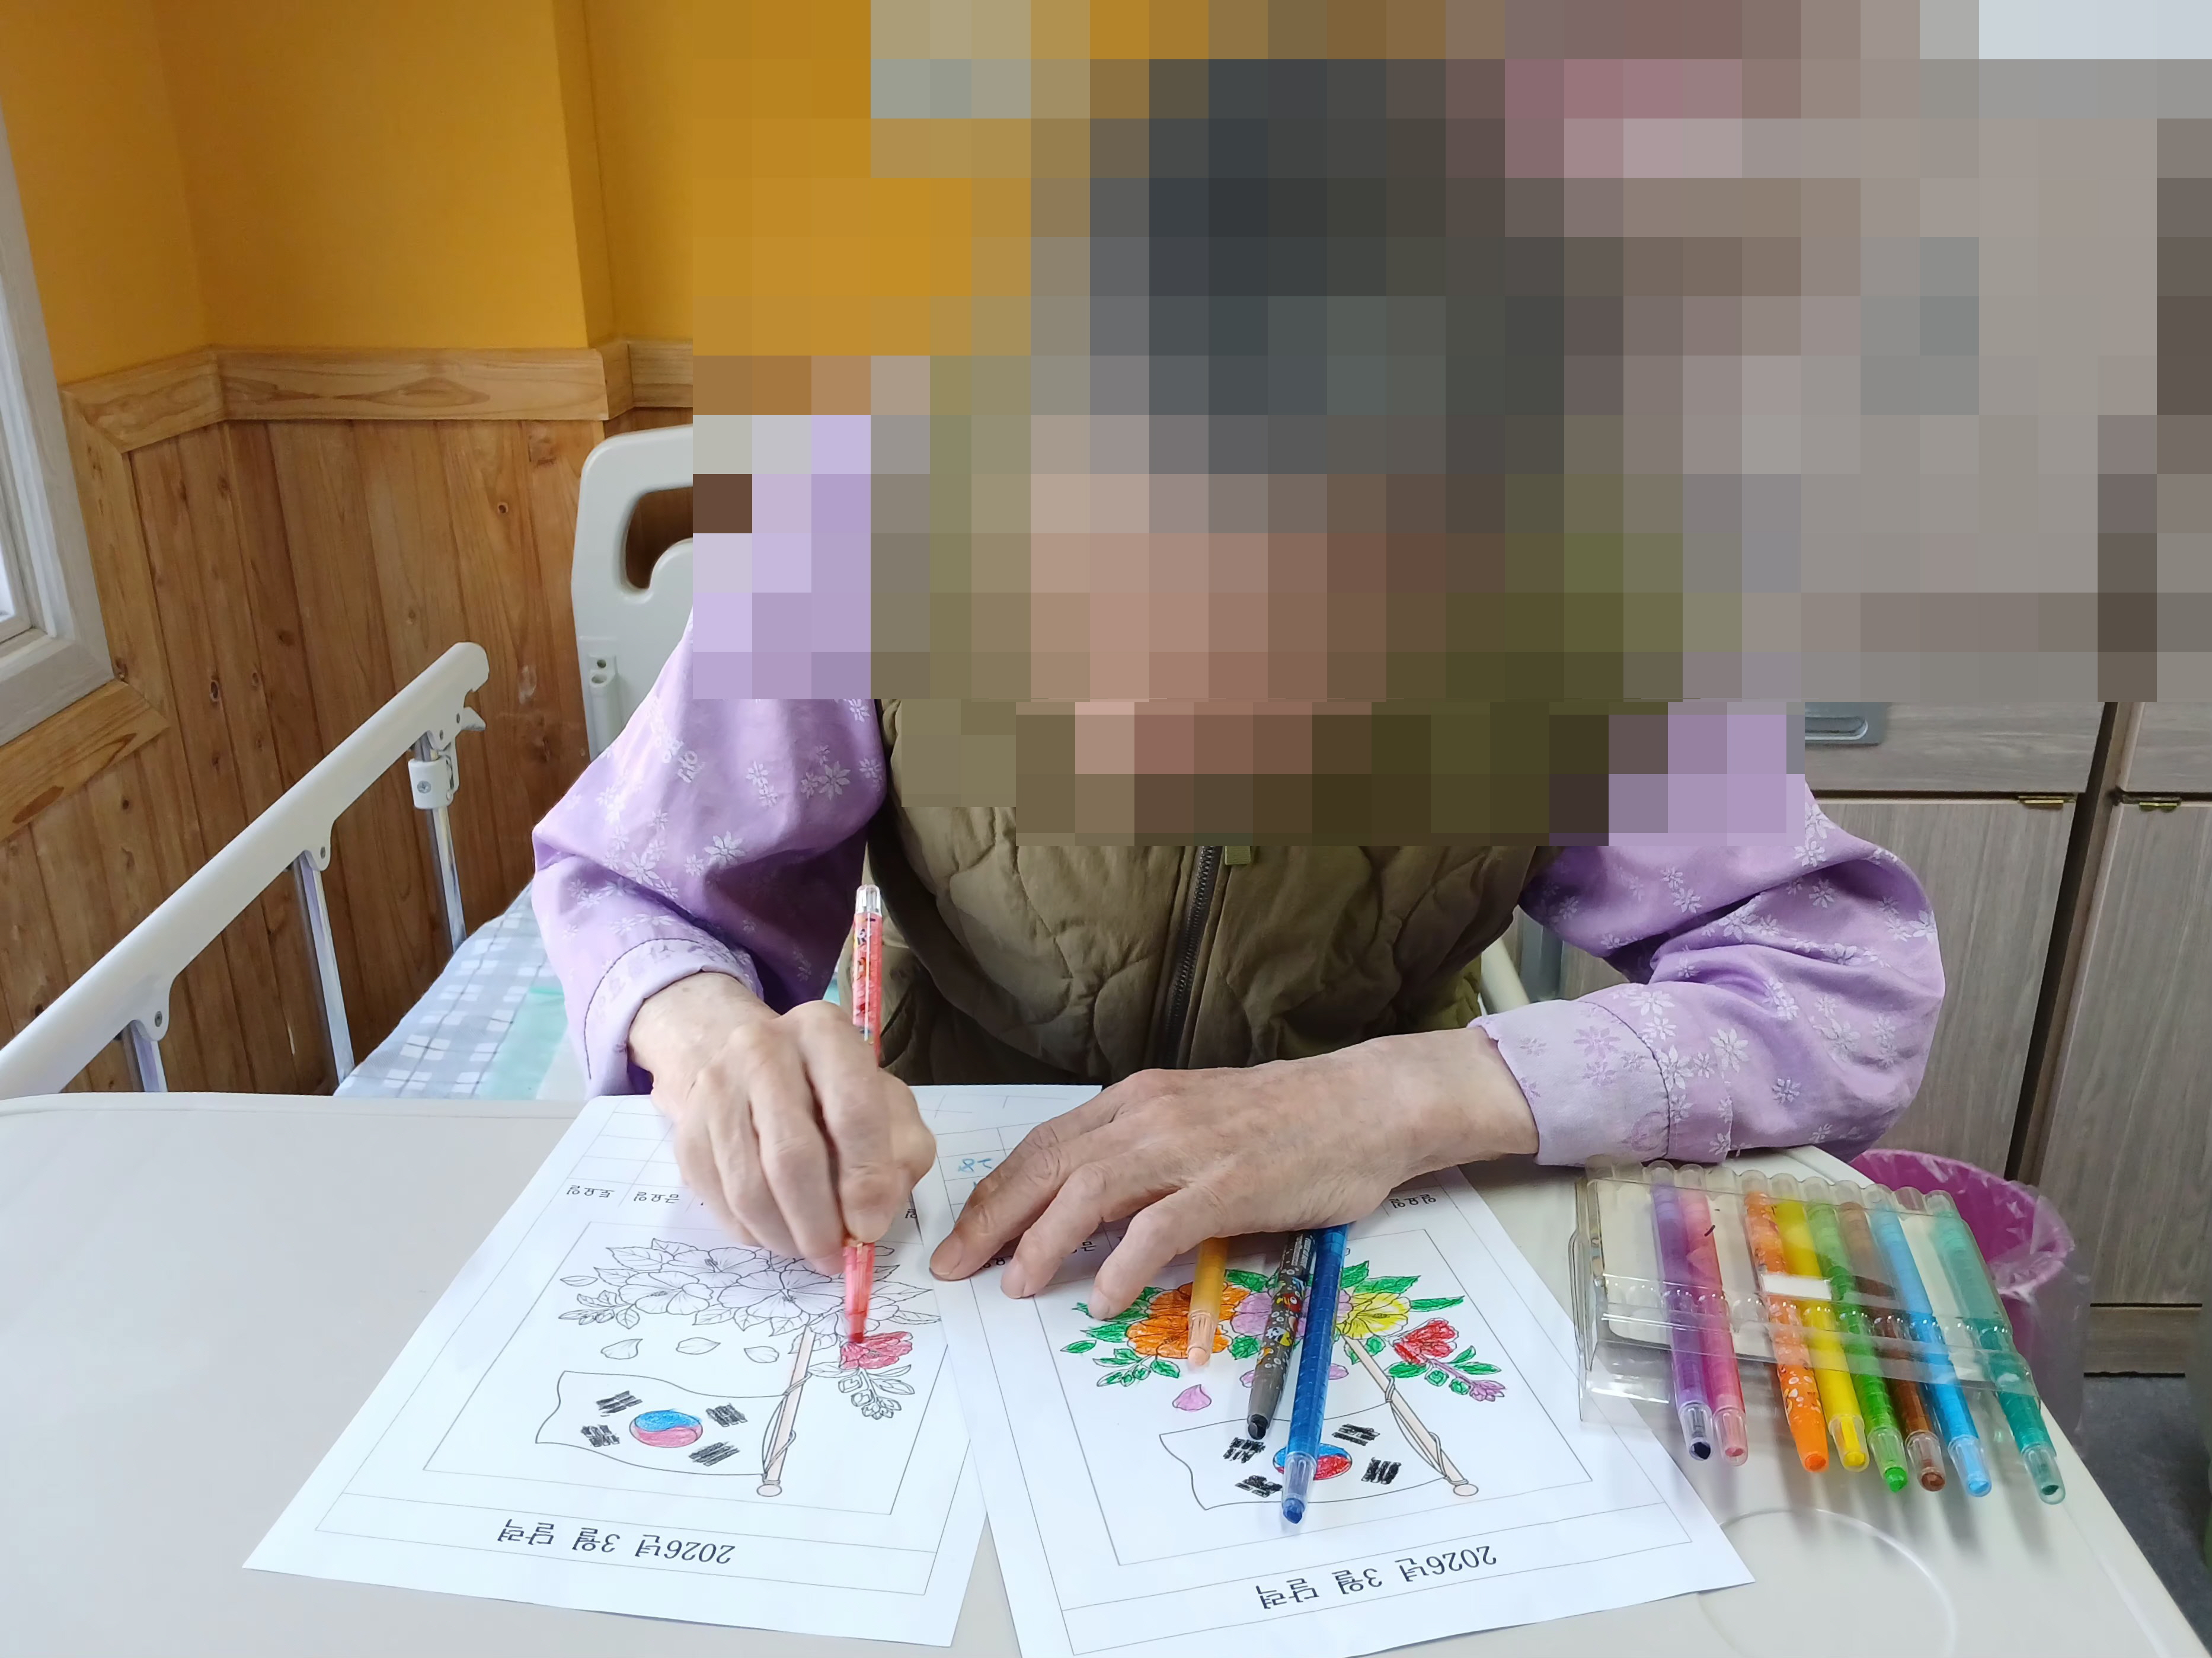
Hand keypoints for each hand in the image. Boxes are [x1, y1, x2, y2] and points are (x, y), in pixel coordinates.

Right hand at [629, 971, 935, 1273]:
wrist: (751, 1066)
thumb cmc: (836, 1092)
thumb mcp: (888, 1104)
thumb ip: (901, 1153)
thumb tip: (872, 1216)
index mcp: (825, 1033)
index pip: (853, 1110)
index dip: (865, 1179)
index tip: (870, 1229)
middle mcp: (762, 1048)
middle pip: (791, 1155)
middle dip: (819, 1222)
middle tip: (834, 1256)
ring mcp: (715, 1088)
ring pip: (748, 1187)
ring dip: (784, 1237)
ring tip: (808, 1251)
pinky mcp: (686, 1130)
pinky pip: (718, 1200)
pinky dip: (752, 1233)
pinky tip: (777, 1233)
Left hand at [928, 1027, 1537, 1314]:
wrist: (1367, 1104)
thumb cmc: (1287, 1120)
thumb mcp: (1196, 1119)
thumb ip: (1142, 1154)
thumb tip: (1087, 1209)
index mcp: (1139, 1098)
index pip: (1046, 1144)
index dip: (997, 1192)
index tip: (964, 1232)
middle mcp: (1152, 1114)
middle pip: (1049, 1165)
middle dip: (994, 1219)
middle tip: (958, 1267)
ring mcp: (1191, 1148)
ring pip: (1089, 1191)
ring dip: (1043, 1242)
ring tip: (1018, 1287)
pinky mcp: (1230, 1185)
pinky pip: (1159, 1227)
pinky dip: (1123, 1265)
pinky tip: (1104, 1299)